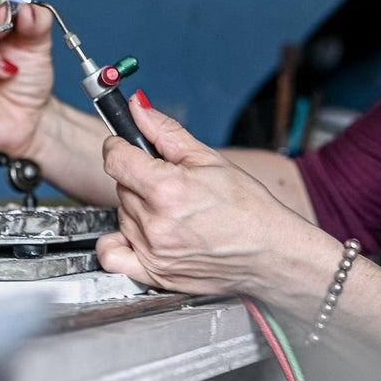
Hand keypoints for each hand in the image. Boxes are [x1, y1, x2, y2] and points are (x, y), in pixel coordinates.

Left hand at [97, 99, 316, 297]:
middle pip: (121, 187)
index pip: (115, 158)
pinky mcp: (153, 273)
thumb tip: (137, 107)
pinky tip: (138, 234)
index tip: (128, 147)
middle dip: (139, 179)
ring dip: (139, 208)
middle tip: (171, 183)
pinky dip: (117, 242)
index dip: (120, 146)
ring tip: (172, 211)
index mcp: (168, 188)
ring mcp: (152, 251)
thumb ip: (165, 131)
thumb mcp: (210, 158)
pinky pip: (112, 256)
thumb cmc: (248, 208)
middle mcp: (155, 223)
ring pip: (123, 215)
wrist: (268, 253)